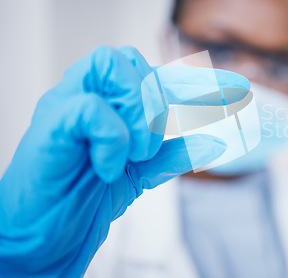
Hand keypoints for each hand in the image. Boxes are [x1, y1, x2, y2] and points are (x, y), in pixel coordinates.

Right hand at [0, 46, 248, 276]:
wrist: (39, 241)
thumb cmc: (80, 201)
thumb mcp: (138, 173)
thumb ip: (171, 154)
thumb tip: (214, 142)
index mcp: (105, 105)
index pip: (152, 75)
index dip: (195, 80)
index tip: (235, 88)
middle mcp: (84, 96)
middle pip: (129, 58)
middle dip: (158, 96)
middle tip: (153, 143)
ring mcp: (64, 107)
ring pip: (109, 63)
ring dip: (139, 109)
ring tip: (137, 151)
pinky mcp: (50, 127)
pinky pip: (90, 107)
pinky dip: (114, 136)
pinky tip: (110, 165)